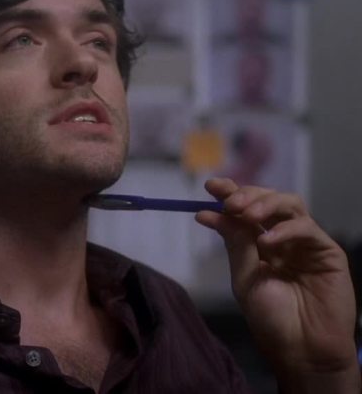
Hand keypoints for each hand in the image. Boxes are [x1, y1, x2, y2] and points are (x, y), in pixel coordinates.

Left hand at [196, 178, 359, 392]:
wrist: (301, 350)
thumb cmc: (271, 319)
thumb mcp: (245, 277)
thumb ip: (234, 243)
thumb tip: (207, 212)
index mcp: (261, 244)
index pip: (246, 210)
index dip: (231, 193)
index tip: (210, 185)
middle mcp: (284, 238)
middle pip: (268, 200)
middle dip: (246, 195)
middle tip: (229, 202)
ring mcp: (306, 243)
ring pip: (290, 205)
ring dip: (265, 204)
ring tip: (245, 214)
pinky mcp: (328, 252)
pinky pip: (307, 228)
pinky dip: (285, 229)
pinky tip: (268, 242)